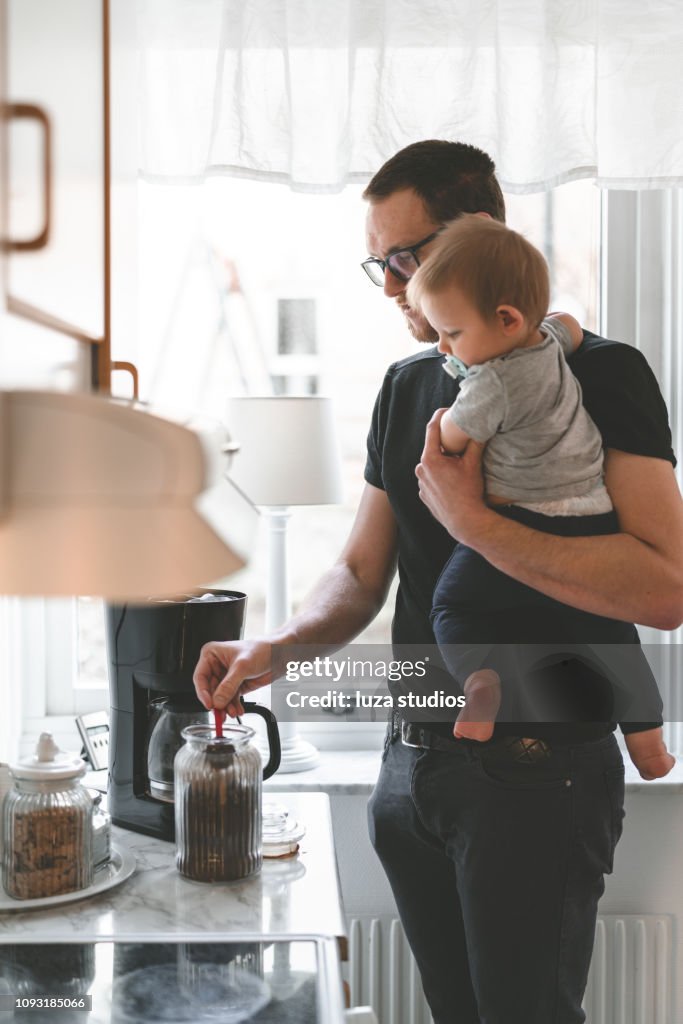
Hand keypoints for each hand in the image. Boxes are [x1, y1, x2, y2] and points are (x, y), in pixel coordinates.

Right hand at [193, 638, 273, 714]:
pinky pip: (230, 699)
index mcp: (212, 655)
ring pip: (220, 697)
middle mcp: (216, 666)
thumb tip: (217, 701)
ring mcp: (226, 677)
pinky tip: (238, 710)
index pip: (200, 677)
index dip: (203, 692)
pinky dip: (233, 706)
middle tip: (221, 713)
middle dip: (216, 702)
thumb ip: (228, 685)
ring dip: (226, 707)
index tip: (210, 704)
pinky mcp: (236, 685)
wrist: (279, 654)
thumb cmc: (262, 649)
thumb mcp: (242, 666)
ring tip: (232, 712)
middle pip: (210, 690)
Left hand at [415, 409, 488, 543]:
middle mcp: (421, 469)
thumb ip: (475, 443)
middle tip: (458, 441)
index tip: (446, 410)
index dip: (439, 416)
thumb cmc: (469, 492)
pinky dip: (440, 476)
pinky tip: (453, 481)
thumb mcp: (473, 464)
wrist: (465, 521)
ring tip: (457, 466)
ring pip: (432, 465)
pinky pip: (431, 479)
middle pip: (432, 448)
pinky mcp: (423, 494)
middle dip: (445, 443)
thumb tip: (481, 426)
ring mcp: (420, 483)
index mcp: (430, 459)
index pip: (431, 429)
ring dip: (443, 462)